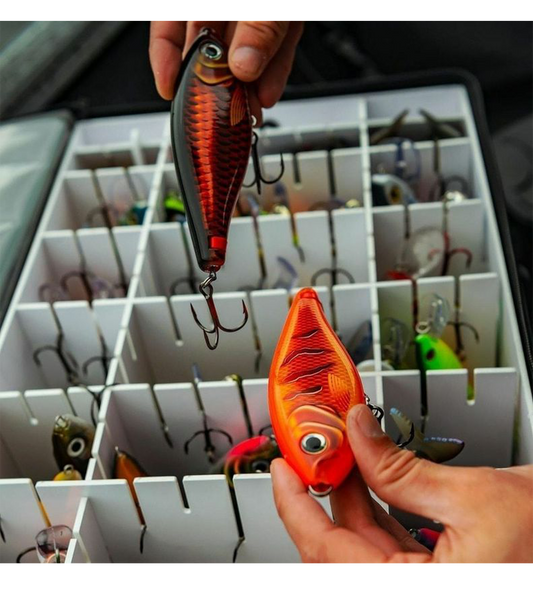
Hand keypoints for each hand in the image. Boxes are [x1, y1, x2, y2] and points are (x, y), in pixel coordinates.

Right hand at [149, 18, 304, 120]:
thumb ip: (255, 25)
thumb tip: (244, 64)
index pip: (170, 23)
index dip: (165, 57)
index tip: (168, 89)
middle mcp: (228, 1)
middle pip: (211, 43)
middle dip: (216, 83)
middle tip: (219, 113)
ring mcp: (258, 8)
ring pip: (245, 50)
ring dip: (247, 86)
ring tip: (248, 113)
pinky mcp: (285, 14)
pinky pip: (276, 43)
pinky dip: (273, 70)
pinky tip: (269, 93)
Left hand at [271, 404, 532, 565]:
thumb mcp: (472, 496)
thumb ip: (399, 469)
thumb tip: (357, 432)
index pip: (326, 554)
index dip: (295, 507)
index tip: (282, 472)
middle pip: (342, 548)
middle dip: (326, 493)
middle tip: (316, 452)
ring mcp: (424, 584)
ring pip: (364, 545)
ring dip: (353, 496)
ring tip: (345, 454)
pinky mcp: (437, 575)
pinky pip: (390, 545)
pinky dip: (377, 508)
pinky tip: (372, 476)